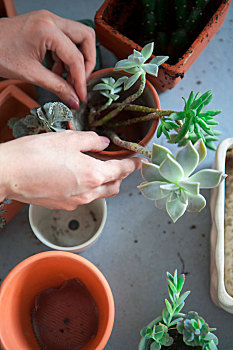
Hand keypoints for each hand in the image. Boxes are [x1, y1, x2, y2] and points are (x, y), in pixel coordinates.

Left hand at [0, 10, 95, 107]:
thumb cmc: (0, 54)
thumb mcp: (31, 74)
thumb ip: (57, 87)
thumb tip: (74, 100)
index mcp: (47, 30)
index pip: (76, 57)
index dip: (81, 80)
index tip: (81, 96)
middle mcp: (51, 20)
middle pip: (86, 38)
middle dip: (88, 62)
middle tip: (81, 81)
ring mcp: (49, 21)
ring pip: (78, 38)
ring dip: (76, 60)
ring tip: (65, 79)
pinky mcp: (45, 26)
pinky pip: (66, 40)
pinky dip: (65, 57)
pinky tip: (56, 71)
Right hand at [0, 131, 141, 208]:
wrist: (9, 173)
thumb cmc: (36, 154)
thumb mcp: (68, 139)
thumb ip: (91, 140)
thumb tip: (103, 142)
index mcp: (94, 175)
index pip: (122, 170)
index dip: (133, 165)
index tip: (139, 161)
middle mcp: (88, 193)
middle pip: (114, 187)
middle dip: (121, 176)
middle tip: (119, 164)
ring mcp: (75, 202)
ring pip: (99, 194)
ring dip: (104, 183)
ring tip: (98, 169)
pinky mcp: (62, 206)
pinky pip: (83, 198)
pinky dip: (88, 188)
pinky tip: (78, 177)